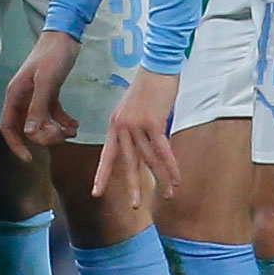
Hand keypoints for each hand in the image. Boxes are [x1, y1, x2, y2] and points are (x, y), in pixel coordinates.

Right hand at [0, 31, 82, 159]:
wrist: (65, 36)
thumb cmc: (52, 56)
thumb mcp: (46, 82)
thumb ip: (38, 107)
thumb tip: (30, 133)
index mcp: (16, 94)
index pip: (8, 126)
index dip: (16, 144)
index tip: (29, 158)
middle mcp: (23, 97)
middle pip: (28, 128)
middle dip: (44, 136)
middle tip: (61, 136)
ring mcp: (36, 96)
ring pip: (41, 123)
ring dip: (56, 131)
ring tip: (72, 130)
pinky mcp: (49, 93)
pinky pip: (53, 115)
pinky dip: (63, 122)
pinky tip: (75, 124)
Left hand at [93, 68, 181, 206]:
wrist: (156, 67)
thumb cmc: (148, 88)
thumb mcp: (134, 111)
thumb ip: (135, 130)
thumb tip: (145, 151)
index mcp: (115, 125)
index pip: (108, 155)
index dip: (103, 175)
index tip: (96, 192)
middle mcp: (122, 127)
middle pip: (128, 163)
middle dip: (133, 186)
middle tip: (135, 207)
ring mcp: (137, 125)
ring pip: (149, 159)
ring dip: (161, 179)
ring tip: (169, 195)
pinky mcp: (153, 122)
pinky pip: (163, 150)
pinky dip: (171, 166)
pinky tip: (177, 179)